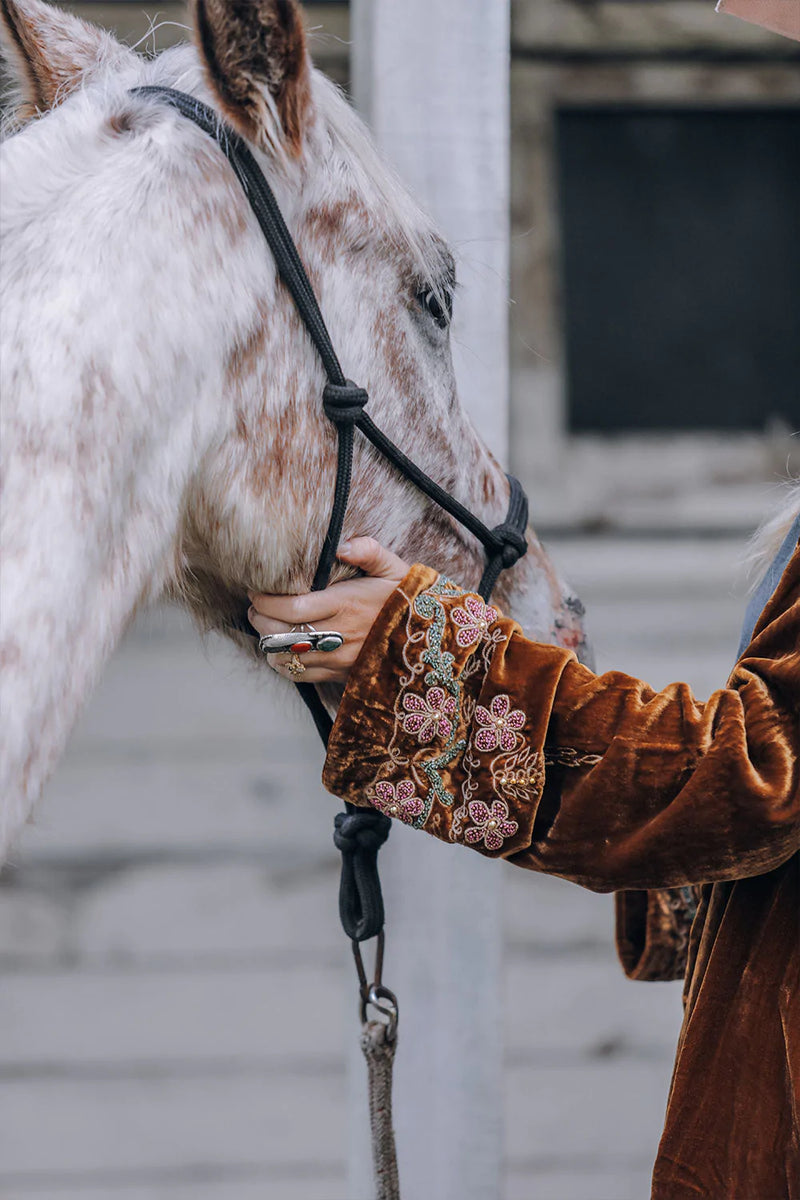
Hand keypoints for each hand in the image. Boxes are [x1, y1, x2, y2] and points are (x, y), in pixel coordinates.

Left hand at [248, 538, 410, 683]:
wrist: (432, 641)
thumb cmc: (408, 600)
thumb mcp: (395, 568)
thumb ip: (369, 551)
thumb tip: (341, 546)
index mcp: (347, 605)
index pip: (292, 607)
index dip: (266, 601)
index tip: (256, 591)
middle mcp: (339, 635)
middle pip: (282, 633)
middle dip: (260, 620)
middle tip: (255, 607)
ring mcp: (339, 659)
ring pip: (287, 657)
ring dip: (268, 643)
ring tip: (264, 626)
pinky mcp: (340, 675)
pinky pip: (300, 675)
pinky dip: (282, 664)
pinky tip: (279, 652)